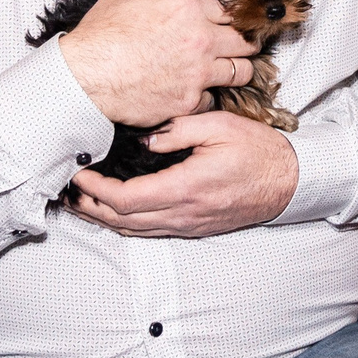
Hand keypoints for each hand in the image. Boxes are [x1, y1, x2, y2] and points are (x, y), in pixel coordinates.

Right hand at [57, 0, 254, 126]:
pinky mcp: (189, 101)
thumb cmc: (99, 40)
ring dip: (236, 71)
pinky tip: (193, 94)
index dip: (224, 18)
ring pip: (241, 72)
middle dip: (243, 43)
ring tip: (228, 72)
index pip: (227, 11)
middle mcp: (200, 40)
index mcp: (187, 10)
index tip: (224, 24)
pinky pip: (212, 100)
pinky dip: (205, 98)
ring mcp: (198, 73)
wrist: (85, 78)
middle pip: (244, 41)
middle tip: (239, 48)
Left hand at [68, 111, 298, 236]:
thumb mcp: (218, 126)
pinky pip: (151, 231)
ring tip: (82, 204)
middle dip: (90, 209)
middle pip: (123, 222)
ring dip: (104, 220)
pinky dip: (126, 223)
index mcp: (185, 188)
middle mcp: (184, 214)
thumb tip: (142, 140)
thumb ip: (176, 131)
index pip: (126, 200)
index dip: (96, 192)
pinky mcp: (195, 228)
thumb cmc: (258, 150)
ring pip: (135, 231)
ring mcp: (189, 225)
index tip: (79, 176)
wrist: (290, 182)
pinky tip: (116, 211)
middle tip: (67, 193)